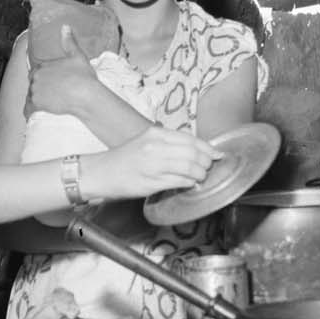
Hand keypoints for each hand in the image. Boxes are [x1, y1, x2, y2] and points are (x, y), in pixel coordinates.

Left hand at [28, 25, 101, 118]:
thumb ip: (69, 42)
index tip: (49, 82)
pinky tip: (33, 114)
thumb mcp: (77, 56)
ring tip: (44, 105)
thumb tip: (65, 26)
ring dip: (35, 100)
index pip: (35, 72)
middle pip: (32, 84)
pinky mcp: (36, 104)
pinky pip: (27, 109)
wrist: (85, 96)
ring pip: (30, 96)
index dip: (42, 77)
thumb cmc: (83, 77)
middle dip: (38, 88)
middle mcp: (35, 78)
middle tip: (49, 94)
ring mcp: (35, 91)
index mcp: (43, 66)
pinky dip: (29, 112)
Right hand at [82, 125, 218, 200]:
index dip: (208, 148)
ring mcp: (154, 164)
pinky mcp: (152, 182)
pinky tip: (190, 184)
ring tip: (199, 177)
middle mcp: (156, 147)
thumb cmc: (124, 159)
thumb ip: (169, 144)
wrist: (101, 172)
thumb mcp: (147, 141)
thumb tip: (196, 151)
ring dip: (200, 174)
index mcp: (156, 134)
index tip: (217, 155)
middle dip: (206, 163)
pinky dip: (189, 183)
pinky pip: (179, 182)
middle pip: (193, 153)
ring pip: (189, 168)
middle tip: (208, 168)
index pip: (191, 139)